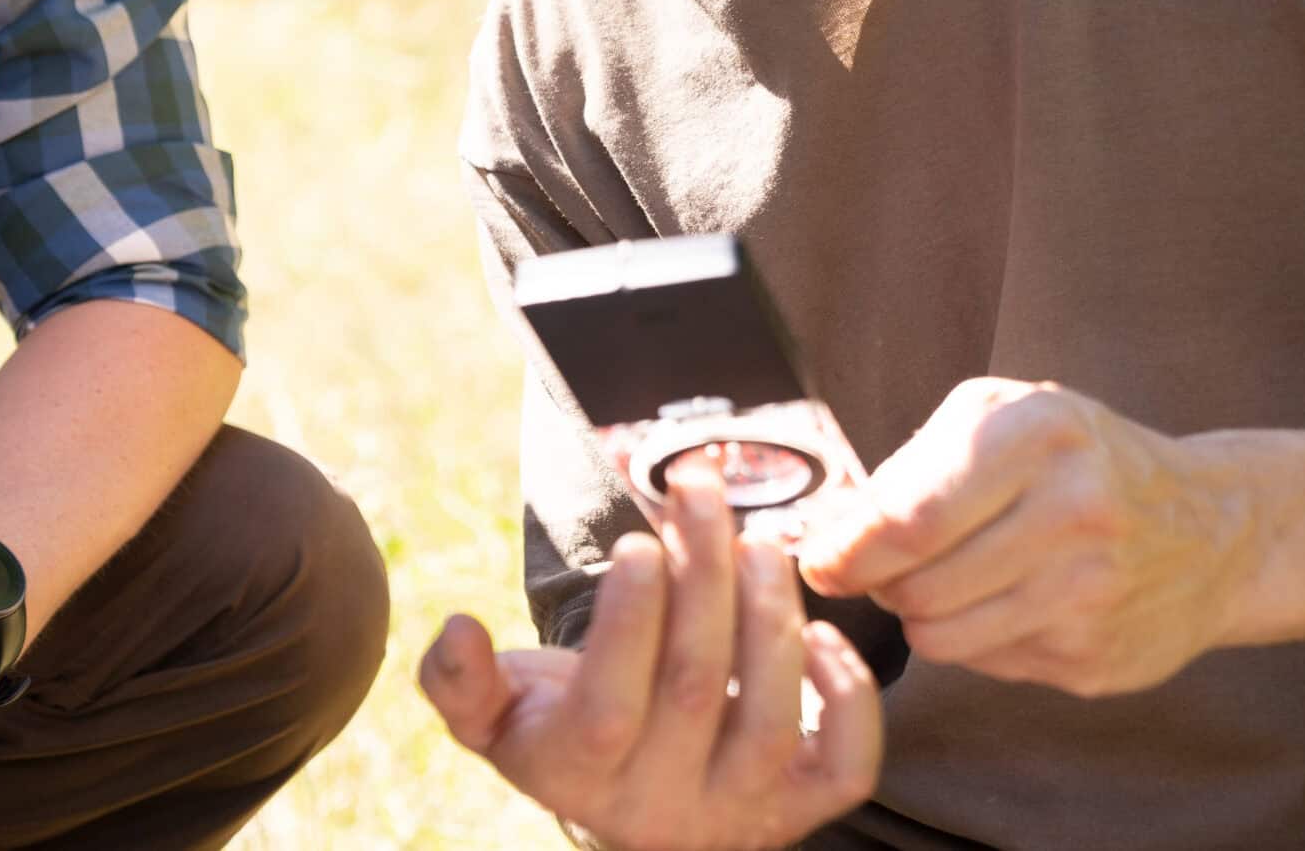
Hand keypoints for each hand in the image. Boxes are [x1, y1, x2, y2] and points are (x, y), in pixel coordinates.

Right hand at [420, 458, 881, 850]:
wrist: (624, 800)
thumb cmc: (556, 727)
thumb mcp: (492, 715)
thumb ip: (459, 681)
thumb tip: (455, 630)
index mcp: (579, 775)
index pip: (609, 704)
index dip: (629, 621)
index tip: (637, 543)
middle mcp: (664, 808)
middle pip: (698, 689)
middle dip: (704, 576)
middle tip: (700, 492)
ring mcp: (739, 812)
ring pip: (773, 723)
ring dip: (771, 616)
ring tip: (757, 539)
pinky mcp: (800, 808)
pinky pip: (847, 769)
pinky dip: (849, 698)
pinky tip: (819, 631)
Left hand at [800, 378, 1255, 696]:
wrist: (1215, 530)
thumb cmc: (1077, 459)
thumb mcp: (999, 417)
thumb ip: (908, 467)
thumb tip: (822, 533)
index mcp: (1038, 432)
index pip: (908, 517)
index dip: (844, 548)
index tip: (816, 558)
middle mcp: (1075, 511)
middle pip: (916, 584)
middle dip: (875, 582)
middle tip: (875, 568)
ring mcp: (1093, 594)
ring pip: (940, 636)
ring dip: (919, 614)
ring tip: (942, 578)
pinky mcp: (1099, 662)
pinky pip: (987, 663)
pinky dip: (974, 637)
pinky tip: (1008, 601)